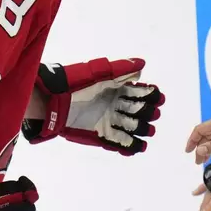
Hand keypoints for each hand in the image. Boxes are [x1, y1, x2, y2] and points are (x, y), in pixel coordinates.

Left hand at [22, 58, 164, 155]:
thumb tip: (142, 64)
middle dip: (149, 113)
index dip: (151, 95)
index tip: (156, 96)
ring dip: (143, 130)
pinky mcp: (103, 137)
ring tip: (146, 131)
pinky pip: (121, 144)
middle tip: (149, 113)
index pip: (142, 93)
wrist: (54, 102)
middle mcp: (117, 106)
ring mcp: (110, 123)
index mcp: (118, 90)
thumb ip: (120, 69)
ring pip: (134, 129)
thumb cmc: (75, 83)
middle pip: (141, 112)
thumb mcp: (98, 73)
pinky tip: (137, 146)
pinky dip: (130, 147)